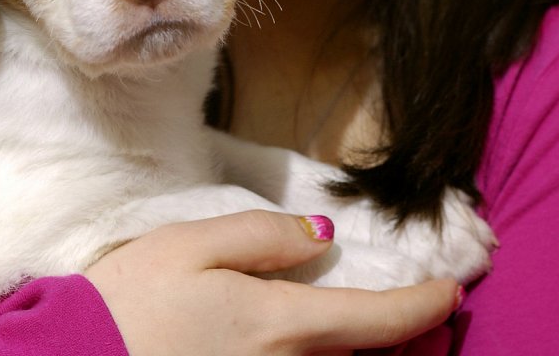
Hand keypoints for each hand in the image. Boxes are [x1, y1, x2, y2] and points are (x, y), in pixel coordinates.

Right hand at [85, 210, 459, 354]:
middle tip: (421, 311)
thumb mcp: (192, 244)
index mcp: (277, 326)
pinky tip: (314, 342)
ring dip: (361, 353)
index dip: (419, 305)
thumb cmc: (130, 301)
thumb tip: (322, 238)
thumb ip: (263, 236)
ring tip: (376, 327)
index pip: (372, 320)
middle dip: (398, 337)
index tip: (449, 290)